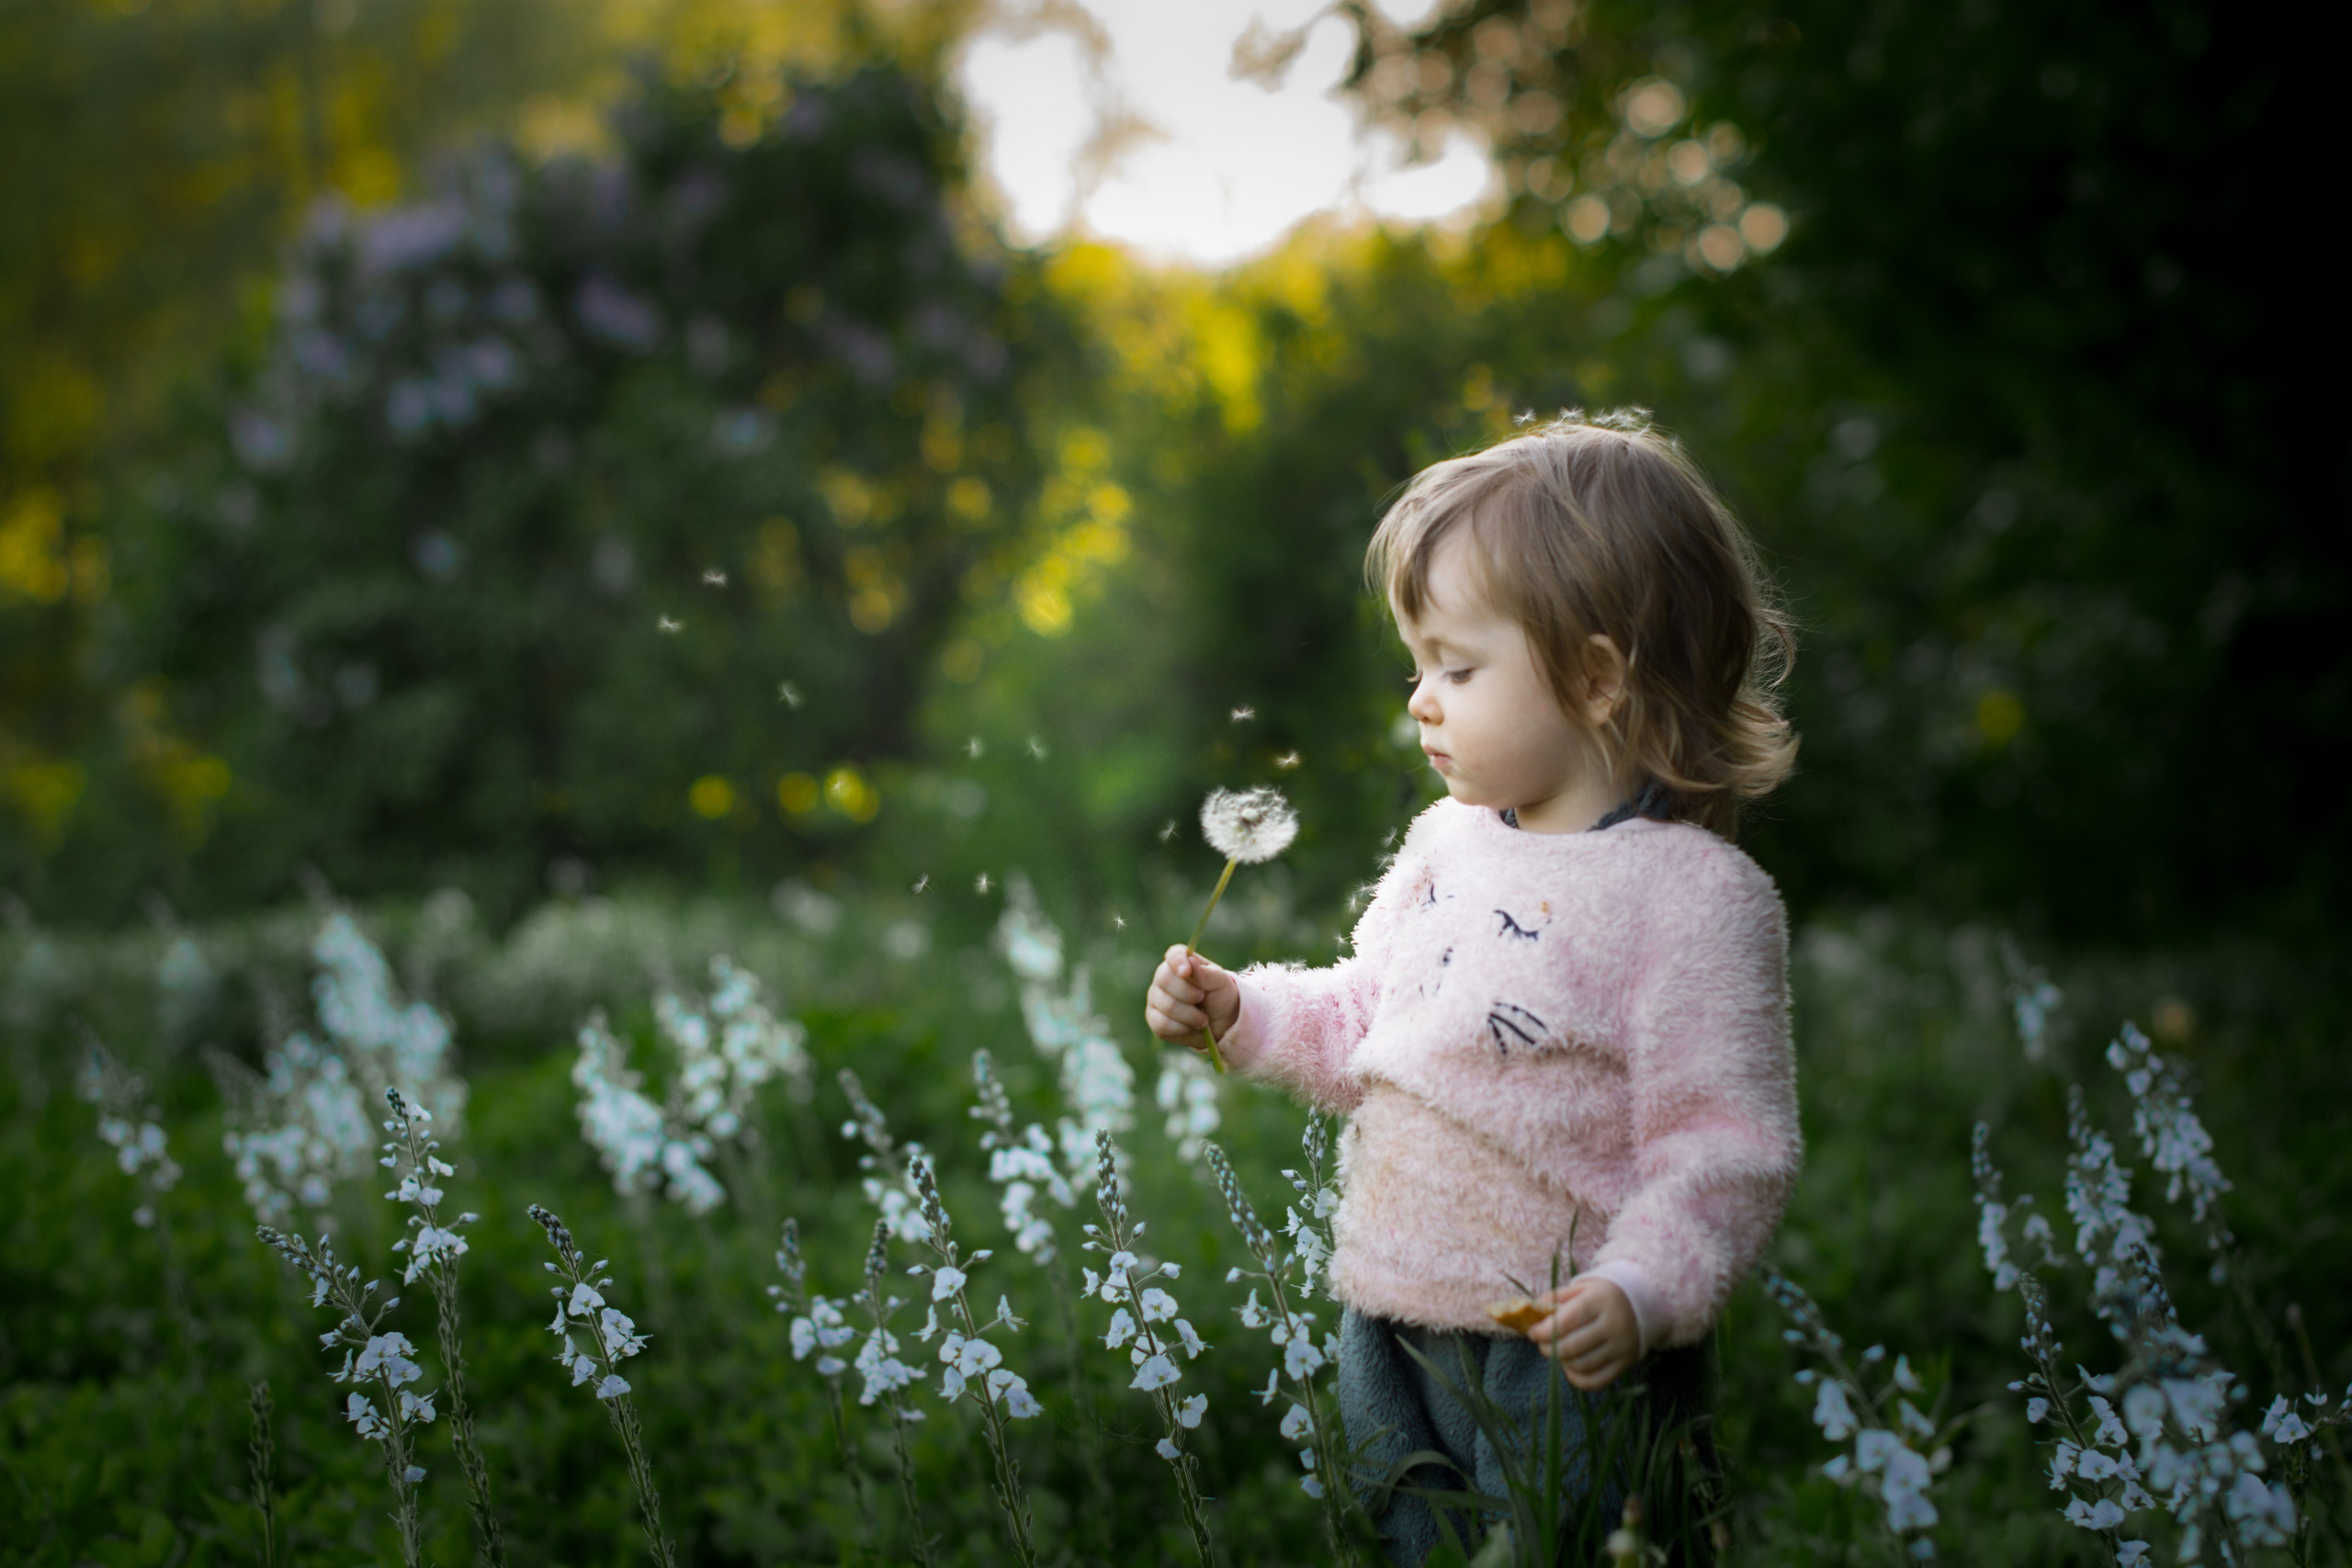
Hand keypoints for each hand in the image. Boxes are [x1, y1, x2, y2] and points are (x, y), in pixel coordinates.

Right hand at [1146, 945, 1239, 1053]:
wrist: (1221, 1024)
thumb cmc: (1219, 996)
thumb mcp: (1220, 982)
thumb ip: (1205, 973)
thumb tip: (1190, 962)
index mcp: (1181, 962)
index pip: (1173, 955)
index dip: (1178, 962)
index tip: (1186, 972)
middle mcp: (1163, 977)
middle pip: (1165, 980)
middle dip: (1189, 994)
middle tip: (1202, 998)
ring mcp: (1156, 998)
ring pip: (1166, 1005)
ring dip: (1190, 1015)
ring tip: (1203, 1019)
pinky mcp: (1154, 1019)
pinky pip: (1162, 1024)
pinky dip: (1181, 1028)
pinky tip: (1190, 1026)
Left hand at [1526, 1276, 1638, 1390]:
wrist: (1641, 1305)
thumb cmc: (1601, 1296)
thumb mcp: (1581, 1288)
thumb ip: (1556, 1297)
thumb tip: (1533, 1311)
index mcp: (1599, 1301)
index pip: (1566, 1321)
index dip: (1544, 1331)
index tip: (1532, 1332)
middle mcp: (1613, 1324)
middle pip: (1572, 1346)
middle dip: (1549, 1348)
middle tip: (1541, 1345)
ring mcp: (1621, 1346)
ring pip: (1583, 1364)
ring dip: (1561, 1362)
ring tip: (1556, 1353)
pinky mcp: (1625, 1363)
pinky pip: (1597, 1380)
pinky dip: (1577, 1379)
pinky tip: (1569, 1368)